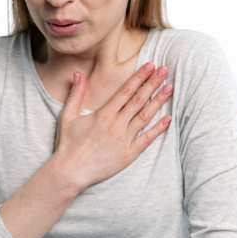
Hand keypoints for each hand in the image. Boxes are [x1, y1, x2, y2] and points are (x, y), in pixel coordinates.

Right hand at [52, 62, 172, 191]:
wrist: (70, 171)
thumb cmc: (67, 144)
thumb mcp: (67, 116)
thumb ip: (75, 94)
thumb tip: (77, 73)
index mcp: (103, 114)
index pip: (126, 90)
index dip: (139, 77)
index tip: (150, 65)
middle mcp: (116, 124)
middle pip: (138, 100)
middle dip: (153, 83)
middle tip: (165, 70)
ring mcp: (124, 139)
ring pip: (145, 116)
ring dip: (158, 101)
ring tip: (170, 88)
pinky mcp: (128, 154)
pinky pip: (147, 139)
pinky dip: (158, 129)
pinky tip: (168, 119)